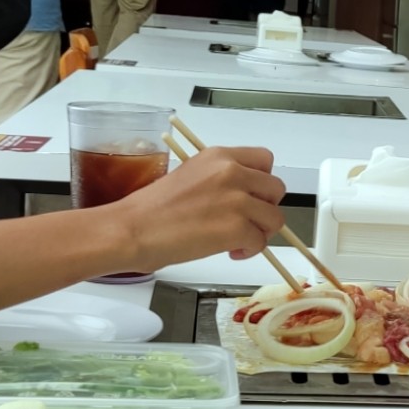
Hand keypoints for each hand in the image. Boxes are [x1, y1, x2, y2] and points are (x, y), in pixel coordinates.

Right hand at [108, 146, 284, 269]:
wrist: (133, 230)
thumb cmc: (152, 209)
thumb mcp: (191, 176)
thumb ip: (220, 180)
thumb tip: (242, 197)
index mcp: (219, 156)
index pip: (265, 160)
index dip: (261, 182)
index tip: (251, 196)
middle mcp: (232, 172)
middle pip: (276, 189)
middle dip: (264, 208)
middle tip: (246, 221)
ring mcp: (236, 200)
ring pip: (274, 218)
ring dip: (259, 232)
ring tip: (237, 240)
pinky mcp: (236, 228)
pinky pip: (260, 242)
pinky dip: (248, 250)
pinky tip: (230, 251)